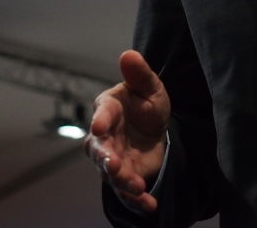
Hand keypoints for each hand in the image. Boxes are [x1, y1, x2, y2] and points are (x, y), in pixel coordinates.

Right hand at [84, 50, 169, 211]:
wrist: (157, 129)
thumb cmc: (146, 103)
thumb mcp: (150, 87)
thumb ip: (140, 74)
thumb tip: (128, 53)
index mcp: (108, 109)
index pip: (101, 114)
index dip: (100, 120)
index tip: (99, 126)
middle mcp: (104, 137)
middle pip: (99, 149)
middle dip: (106, 159)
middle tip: (114, 165)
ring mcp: (112, 159)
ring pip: (110, 173)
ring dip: (121, 181)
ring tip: (136, 186)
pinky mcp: (124, 176)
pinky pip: (126, 190)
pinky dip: (137, 200)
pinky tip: (150, 205)